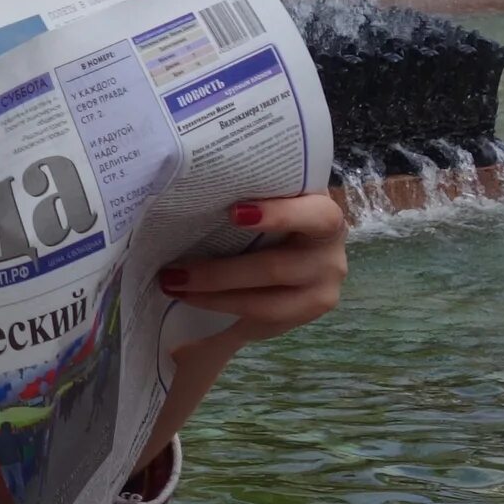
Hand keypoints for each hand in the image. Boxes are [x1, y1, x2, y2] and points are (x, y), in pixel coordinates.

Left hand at [158, 191, 347, 349]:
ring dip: (214, 295)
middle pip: (276, 268)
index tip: (234, 213)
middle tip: (173, 270)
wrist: (288, 256)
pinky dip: (222, 306)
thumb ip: (248, 197)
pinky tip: (192, 298)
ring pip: (267, 301)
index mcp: (322, 209)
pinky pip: (264, 315)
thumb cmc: (269, 216)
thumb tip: (190, 187)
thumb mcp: (268, 201)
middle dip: (219, 273)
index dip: (280, 216)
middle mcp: (331, 248)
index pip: (316, 214)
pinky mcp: (310, 310)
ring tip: (173, 286)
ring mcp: (324, 284)